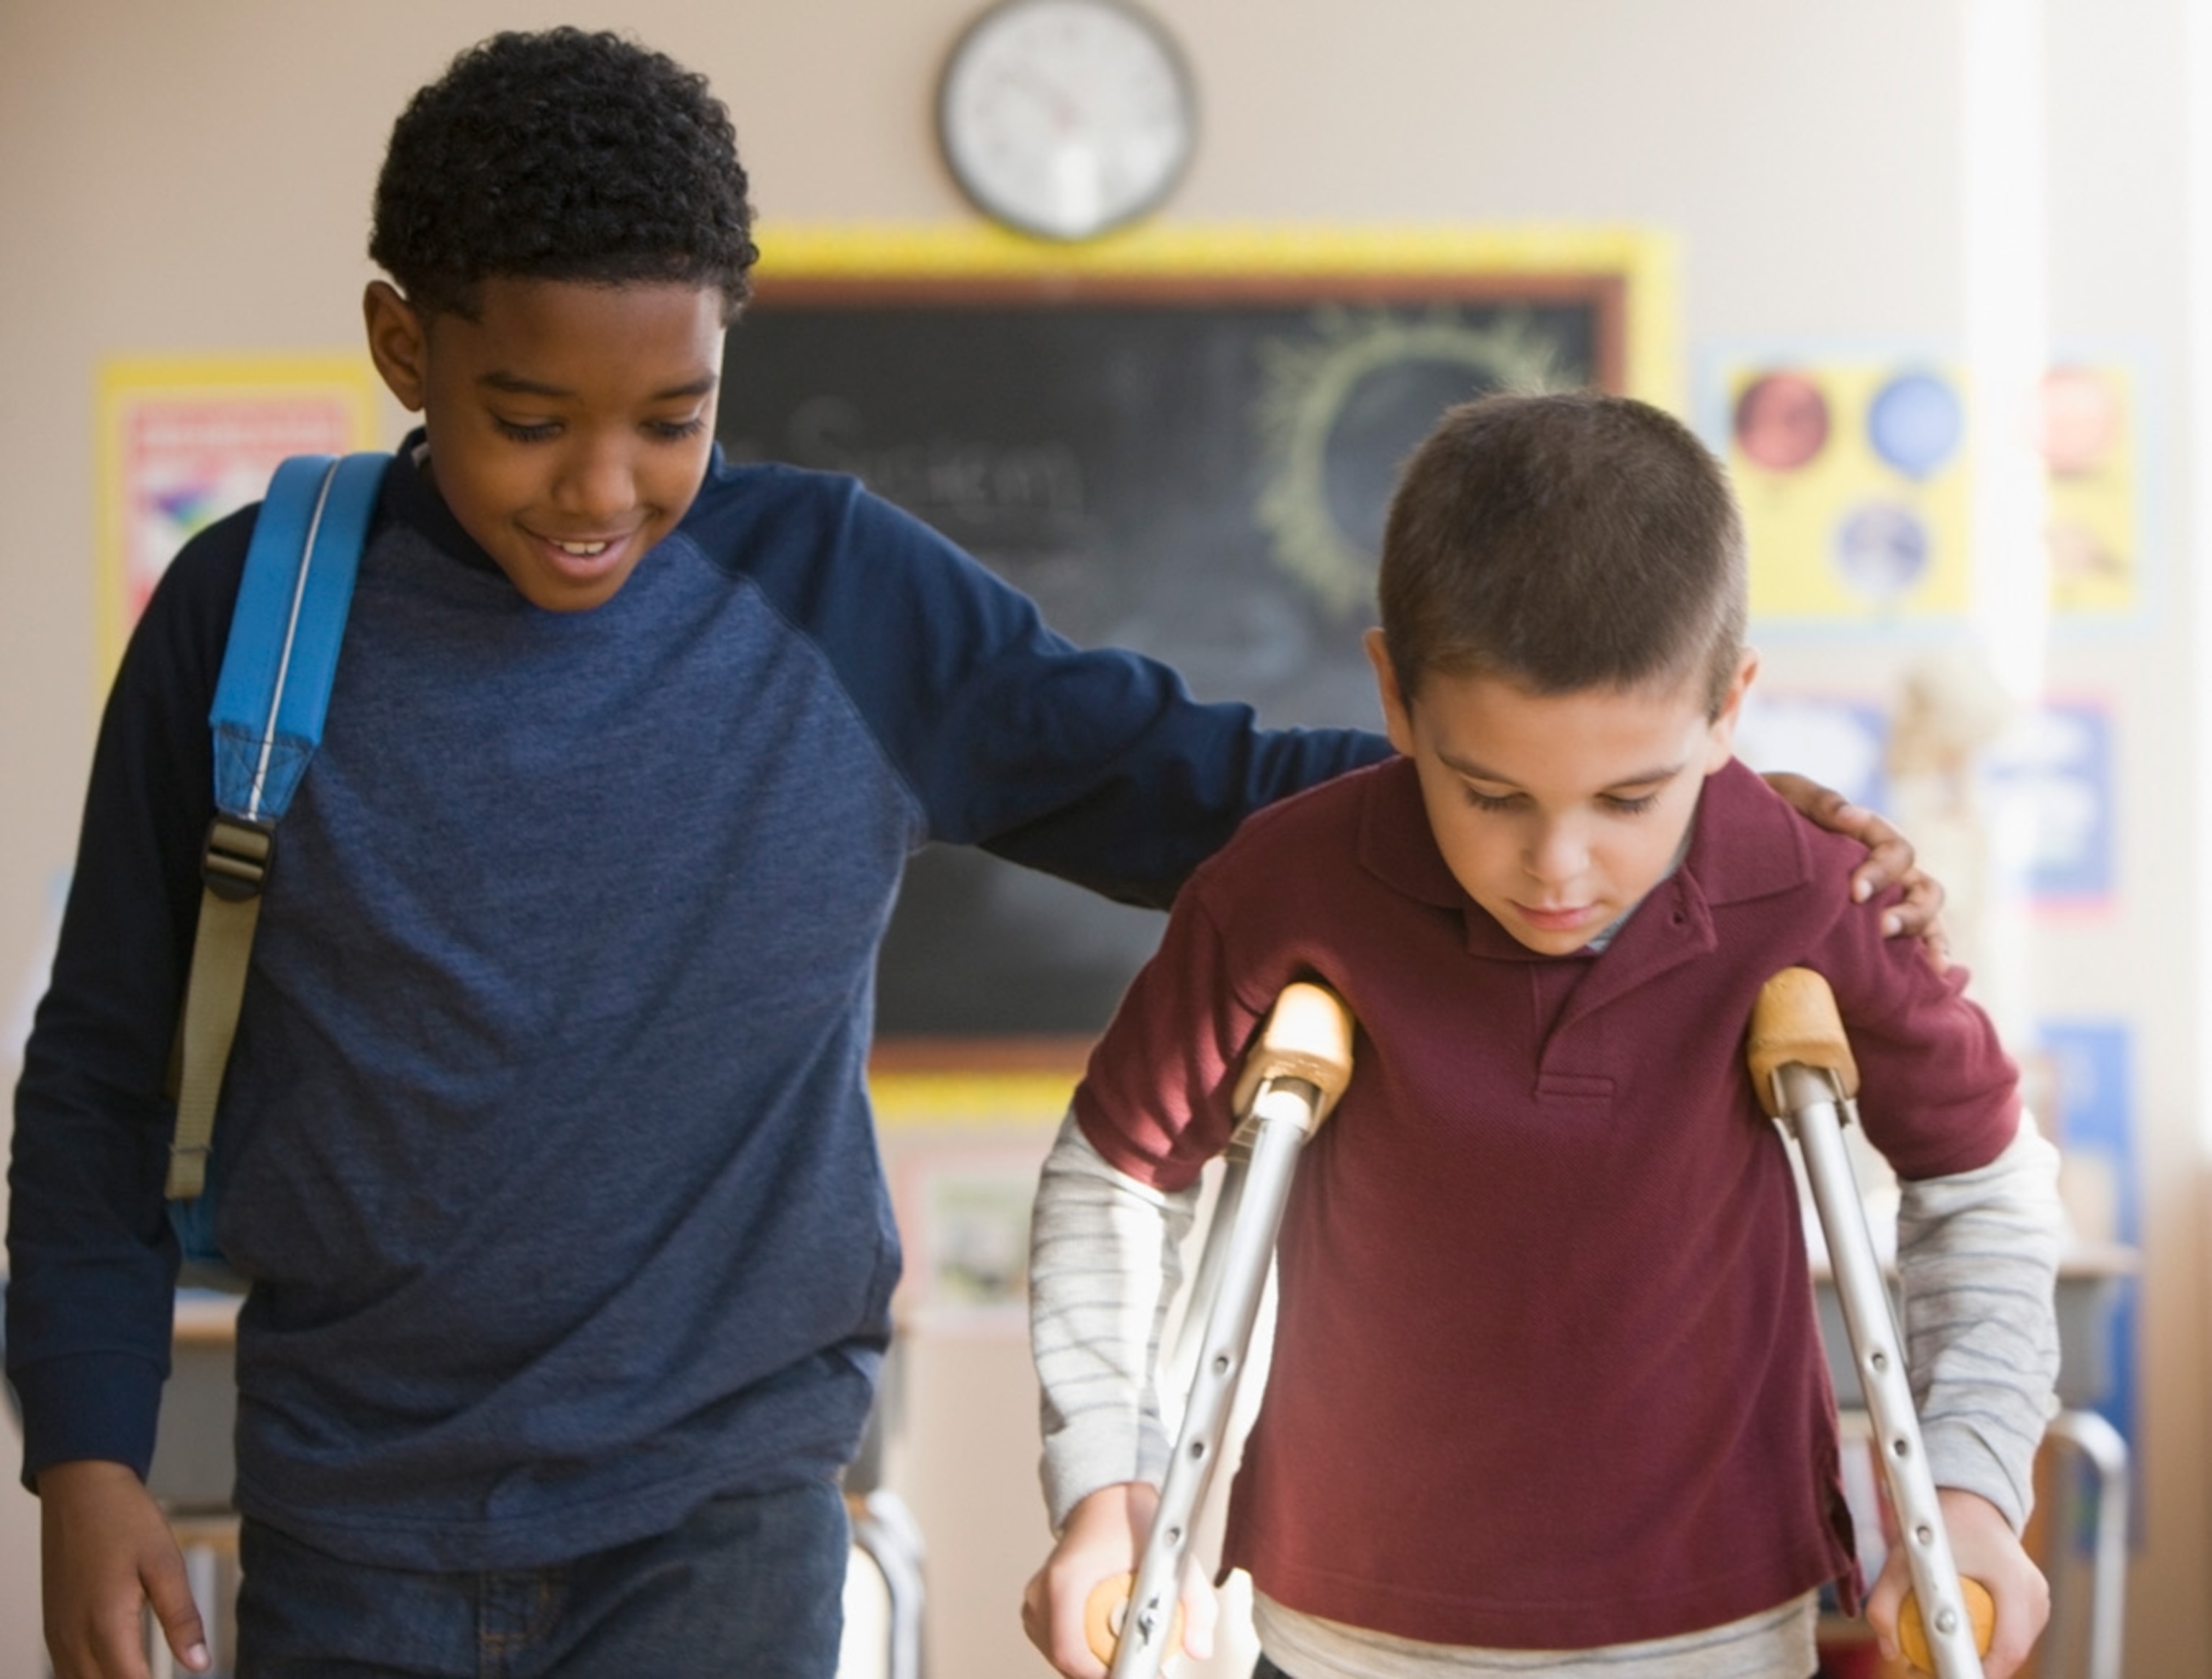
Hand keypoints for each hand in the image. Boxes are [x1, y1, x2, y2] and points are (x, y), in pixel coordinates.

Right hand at [36, 1460, 208, 1678]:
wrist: (81, 1488)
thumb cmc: (125, 1520)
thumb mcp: (166, 1563)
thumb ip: (182, 1618)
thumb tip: (200, 1664)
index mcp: (105, 1625)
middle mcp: (73, 1638)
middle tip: (163, 1673)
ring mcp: (57, 1635)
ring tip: (146, 1672)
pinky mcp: (53, 1627)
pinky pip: (68, 1672)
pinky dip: (92, 1678)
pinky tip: (118, 1671)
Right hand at [1021, 1482, 1216, 1677]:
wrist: (1107, 1498)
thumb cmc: (1131, 1522)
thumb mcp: (1175, 1559)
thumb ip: (1196, 1605)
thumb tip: (1199, 1648)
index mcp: (1065, 1582)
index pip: (1071, 1652)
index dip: (1103, 1674)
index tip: (1131, 1673)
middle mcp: (1042, 1593)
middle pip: (1066, 1661)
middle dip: (1104, 1669)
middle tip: (1137, 1658)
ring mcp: (1036, 1601)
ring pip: (1061, 1657)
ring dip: (1094, 1660)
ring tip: (1122, 1640)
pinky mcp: (1038, 1607)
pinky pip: (1059, 1646)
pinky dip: (1084, 1648)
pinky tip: (1106, 1633)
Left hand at [1761, 772, 1951, 968]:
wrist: (1737, 835)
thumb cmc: (1764, 810)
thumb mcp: (1786, 795)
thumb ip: (1820, 801)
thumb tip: (1855, 816)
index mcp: (1868, 836)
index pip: (1896, 852)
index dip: (1883, 872)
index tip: (1856, 893)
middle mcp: (1883, 870)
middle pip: (1924, 890)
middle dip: (1912, 913)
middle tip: (1882, 928)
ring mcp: (1881, 900)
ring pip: (1926, 918)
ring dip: (1927, 939)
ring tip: (1923, 964)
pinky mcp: (1869, 929)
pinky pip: (1911, 945)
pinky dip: (1926, 958)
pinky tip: (1931, 978)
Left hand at [1864, 1488, 2047, 1678]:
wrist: (1970, 1500)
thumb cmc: (1936, 1527)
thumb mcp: (1901, 1559)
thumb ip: (1885, 1603)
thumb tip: (1888, 1651)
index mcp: (2013, 1580)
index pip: (2008, 1647)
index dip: (1980, 1671)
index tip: (1946, 1675)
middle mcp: (2035, 1594)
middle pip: (2011, 1654)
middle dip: (1973, 1669)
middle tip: (1931, 1670)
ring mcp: (2040, 1600)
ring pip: (2012, 1648)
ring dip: (1981, 1658)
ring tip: (1939, 1657)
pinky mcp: (2034, 1603)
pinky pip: (2012, 1635)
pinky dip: (1988, 1641)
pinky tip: (1957, 1639)